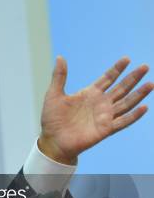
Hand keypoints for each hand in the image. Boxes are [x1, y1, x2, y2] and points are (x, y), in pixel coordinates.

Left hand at [39, 56, 153, 163]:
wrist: (53, 141)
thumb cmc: (52, 119)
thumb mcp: (54, 94)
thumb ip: (59, 76)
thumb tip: (60, 57)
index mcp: (90, 94)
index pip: (107, 78)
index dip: (117, 69)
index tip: (126, 59)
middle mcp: (100, 104)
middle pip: (121, 88)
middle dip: (132, 78)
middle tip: (145, 66)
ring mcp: (105, 116)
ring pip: (126, 103)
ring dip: (139, 94)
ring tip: (150, 84)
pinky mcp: (106, 129)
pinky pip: (123, 121)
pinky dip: (134, 115)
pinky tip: (144, 107)